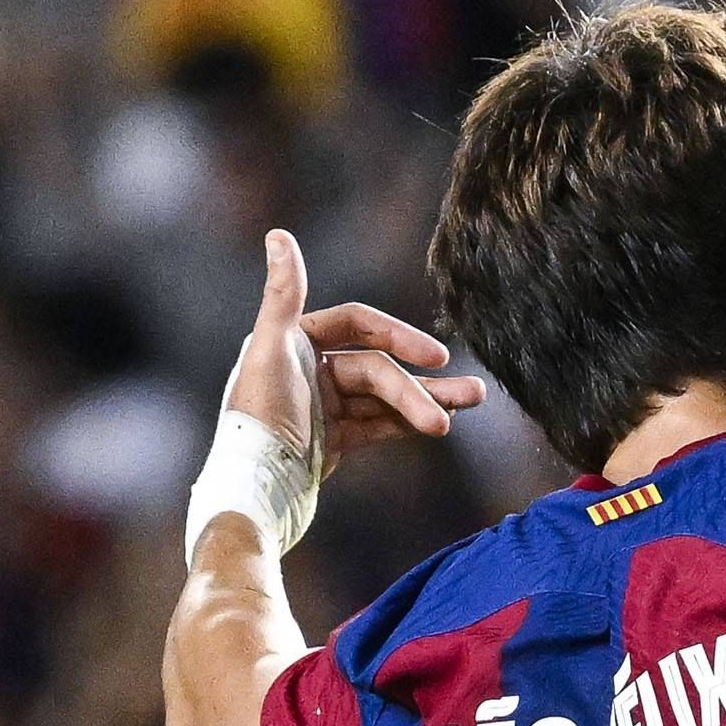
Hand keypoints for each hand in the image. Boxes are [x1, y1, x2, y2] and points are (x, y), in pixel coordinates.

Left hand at [236, 229, 483, 470]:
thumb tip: (278, 234)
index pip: (358, 326)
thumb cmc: (257, 417)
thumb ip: (282, 294)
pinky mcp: (335, 440)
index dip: (399, 335)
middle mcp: (310, 369)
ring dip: (428, 401)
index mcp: (294, 342)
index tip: (434, 356)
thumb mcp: (270, 350)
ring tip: (471, 405)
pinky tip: (439, 423)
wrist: (254, 491)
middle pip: (378, 369)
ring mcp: (326, 406)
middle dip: (421, 386)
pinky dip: (407, 422)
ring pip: (385, 397)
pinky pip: (379, 424)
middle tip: (470, 396)